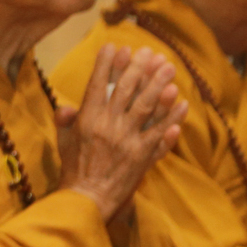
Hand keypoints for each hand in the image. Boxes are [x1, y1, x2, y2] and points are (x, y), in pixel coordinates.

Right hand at [57, 46, 186, 221]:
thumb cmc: (73, 170)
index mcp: (87, 119)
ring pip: (147, 106)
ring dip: (160, 85)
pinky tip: (183, 103)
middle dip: (139, 67)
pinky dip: (173, 117)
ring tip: (170, 68)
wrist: (87, 199)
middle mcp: (108, 125)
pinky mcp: (142, 155)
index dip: (107, 64)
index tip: (116, 47)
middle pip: (127, 90)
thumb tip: (66, 106)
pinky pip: (161, 132)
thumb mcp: (64, 142)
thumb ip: (65, 120)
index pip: (98, 84)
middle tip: (151, 52)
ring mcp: (127, 140)